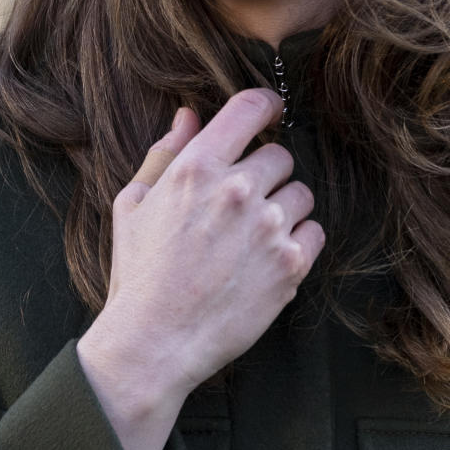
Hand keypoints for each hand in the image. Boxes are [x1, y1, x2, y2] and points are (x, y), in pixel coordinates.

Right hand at [77, 88, 323, 449]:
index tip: (271, 113)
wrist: (155, 343)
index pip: (250, 108)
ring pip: (301, 193)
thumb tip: (188, 115)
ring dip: (283, 209)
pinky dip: (298, 242)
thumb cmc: (139, 274)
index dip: (266, 106)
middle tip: (242, 205)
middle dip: (265, 174)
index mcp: (197, 168)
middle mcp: (237, 190)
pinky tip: (268, 260)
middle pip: (280, 155)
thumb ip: (164, 155)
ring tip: (252, 238)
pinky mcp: (290, 264)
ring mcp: (268, 227)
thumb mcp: (134, 205)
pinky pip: (314, 231)